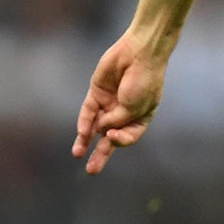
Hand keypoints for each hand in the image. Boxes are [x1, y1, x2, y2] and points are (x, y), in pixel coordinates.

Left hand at [72, 33, 166, 174]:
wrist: (140, 53)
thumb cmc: (145, 81)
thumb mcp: (135, 107)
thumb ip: (117, 121)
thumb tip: (100, 130)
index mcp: (141, 118)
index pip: (128, 137)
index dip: (120, 141)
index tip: (113, 138)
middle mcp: (125, 113)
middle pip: (110, 137)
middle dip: (101, 154)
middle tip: (92, 170)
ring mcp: (110, 103)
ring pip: (96, 126)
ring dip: (87, 141)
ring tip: (78, 155)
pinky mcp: (98, 92)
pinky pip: (88, 111)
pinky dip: (85, 122)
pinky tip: (82, 134)